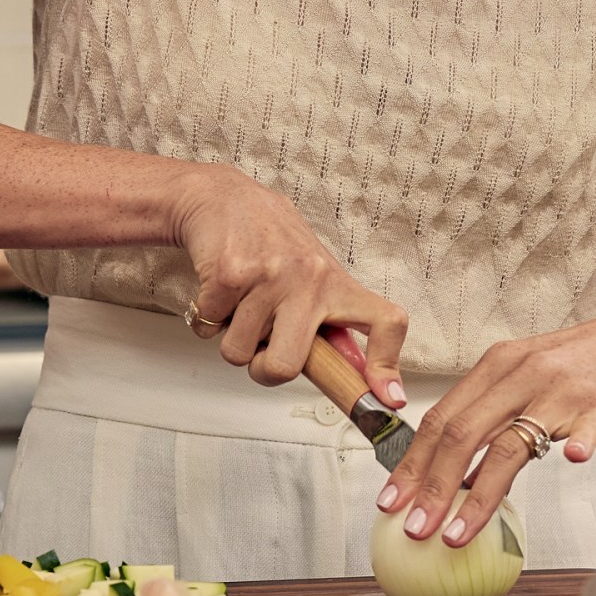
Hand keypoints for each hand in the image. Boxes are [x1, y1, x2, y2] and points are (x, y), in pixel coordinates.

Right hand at [168, 164, 409, 401]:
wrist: (222, 198)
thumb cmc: (271, 241)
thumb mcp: (313, 272)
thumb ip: (330, 320)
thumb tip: (357, 372)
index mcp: (337, 283)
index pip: (385, 321)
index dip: (388, 364)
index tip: (387, 397)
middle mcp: (308, 279)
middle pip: (285, 367)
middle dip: (263, 370)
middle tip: (261, 349)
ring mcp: (268, 277)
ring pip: (237, 353)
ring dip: (231, 337)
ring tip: (241, 302)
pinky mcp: (228, 274)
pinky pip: (208, 327)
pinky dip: (207, 317)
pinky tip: (221, 289)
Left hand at [377, 314, 595, 547]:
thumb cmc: (580, 365)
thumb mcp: (525, 377)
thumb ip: (490, 418)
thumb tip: (454, 475)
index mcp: (497, 366)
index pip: (440, 418)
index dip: (411, 462)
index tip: (391, 501)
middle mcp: (523, 375)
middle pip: (463, 433)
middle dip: (431, 487)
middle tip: (414, 527)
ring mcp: (562, 392)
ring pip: (510, 445)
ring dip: (477, 495)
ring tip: (456, 532)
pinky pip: (585, 428)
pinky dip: (575, 444)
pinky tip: (570, 460)